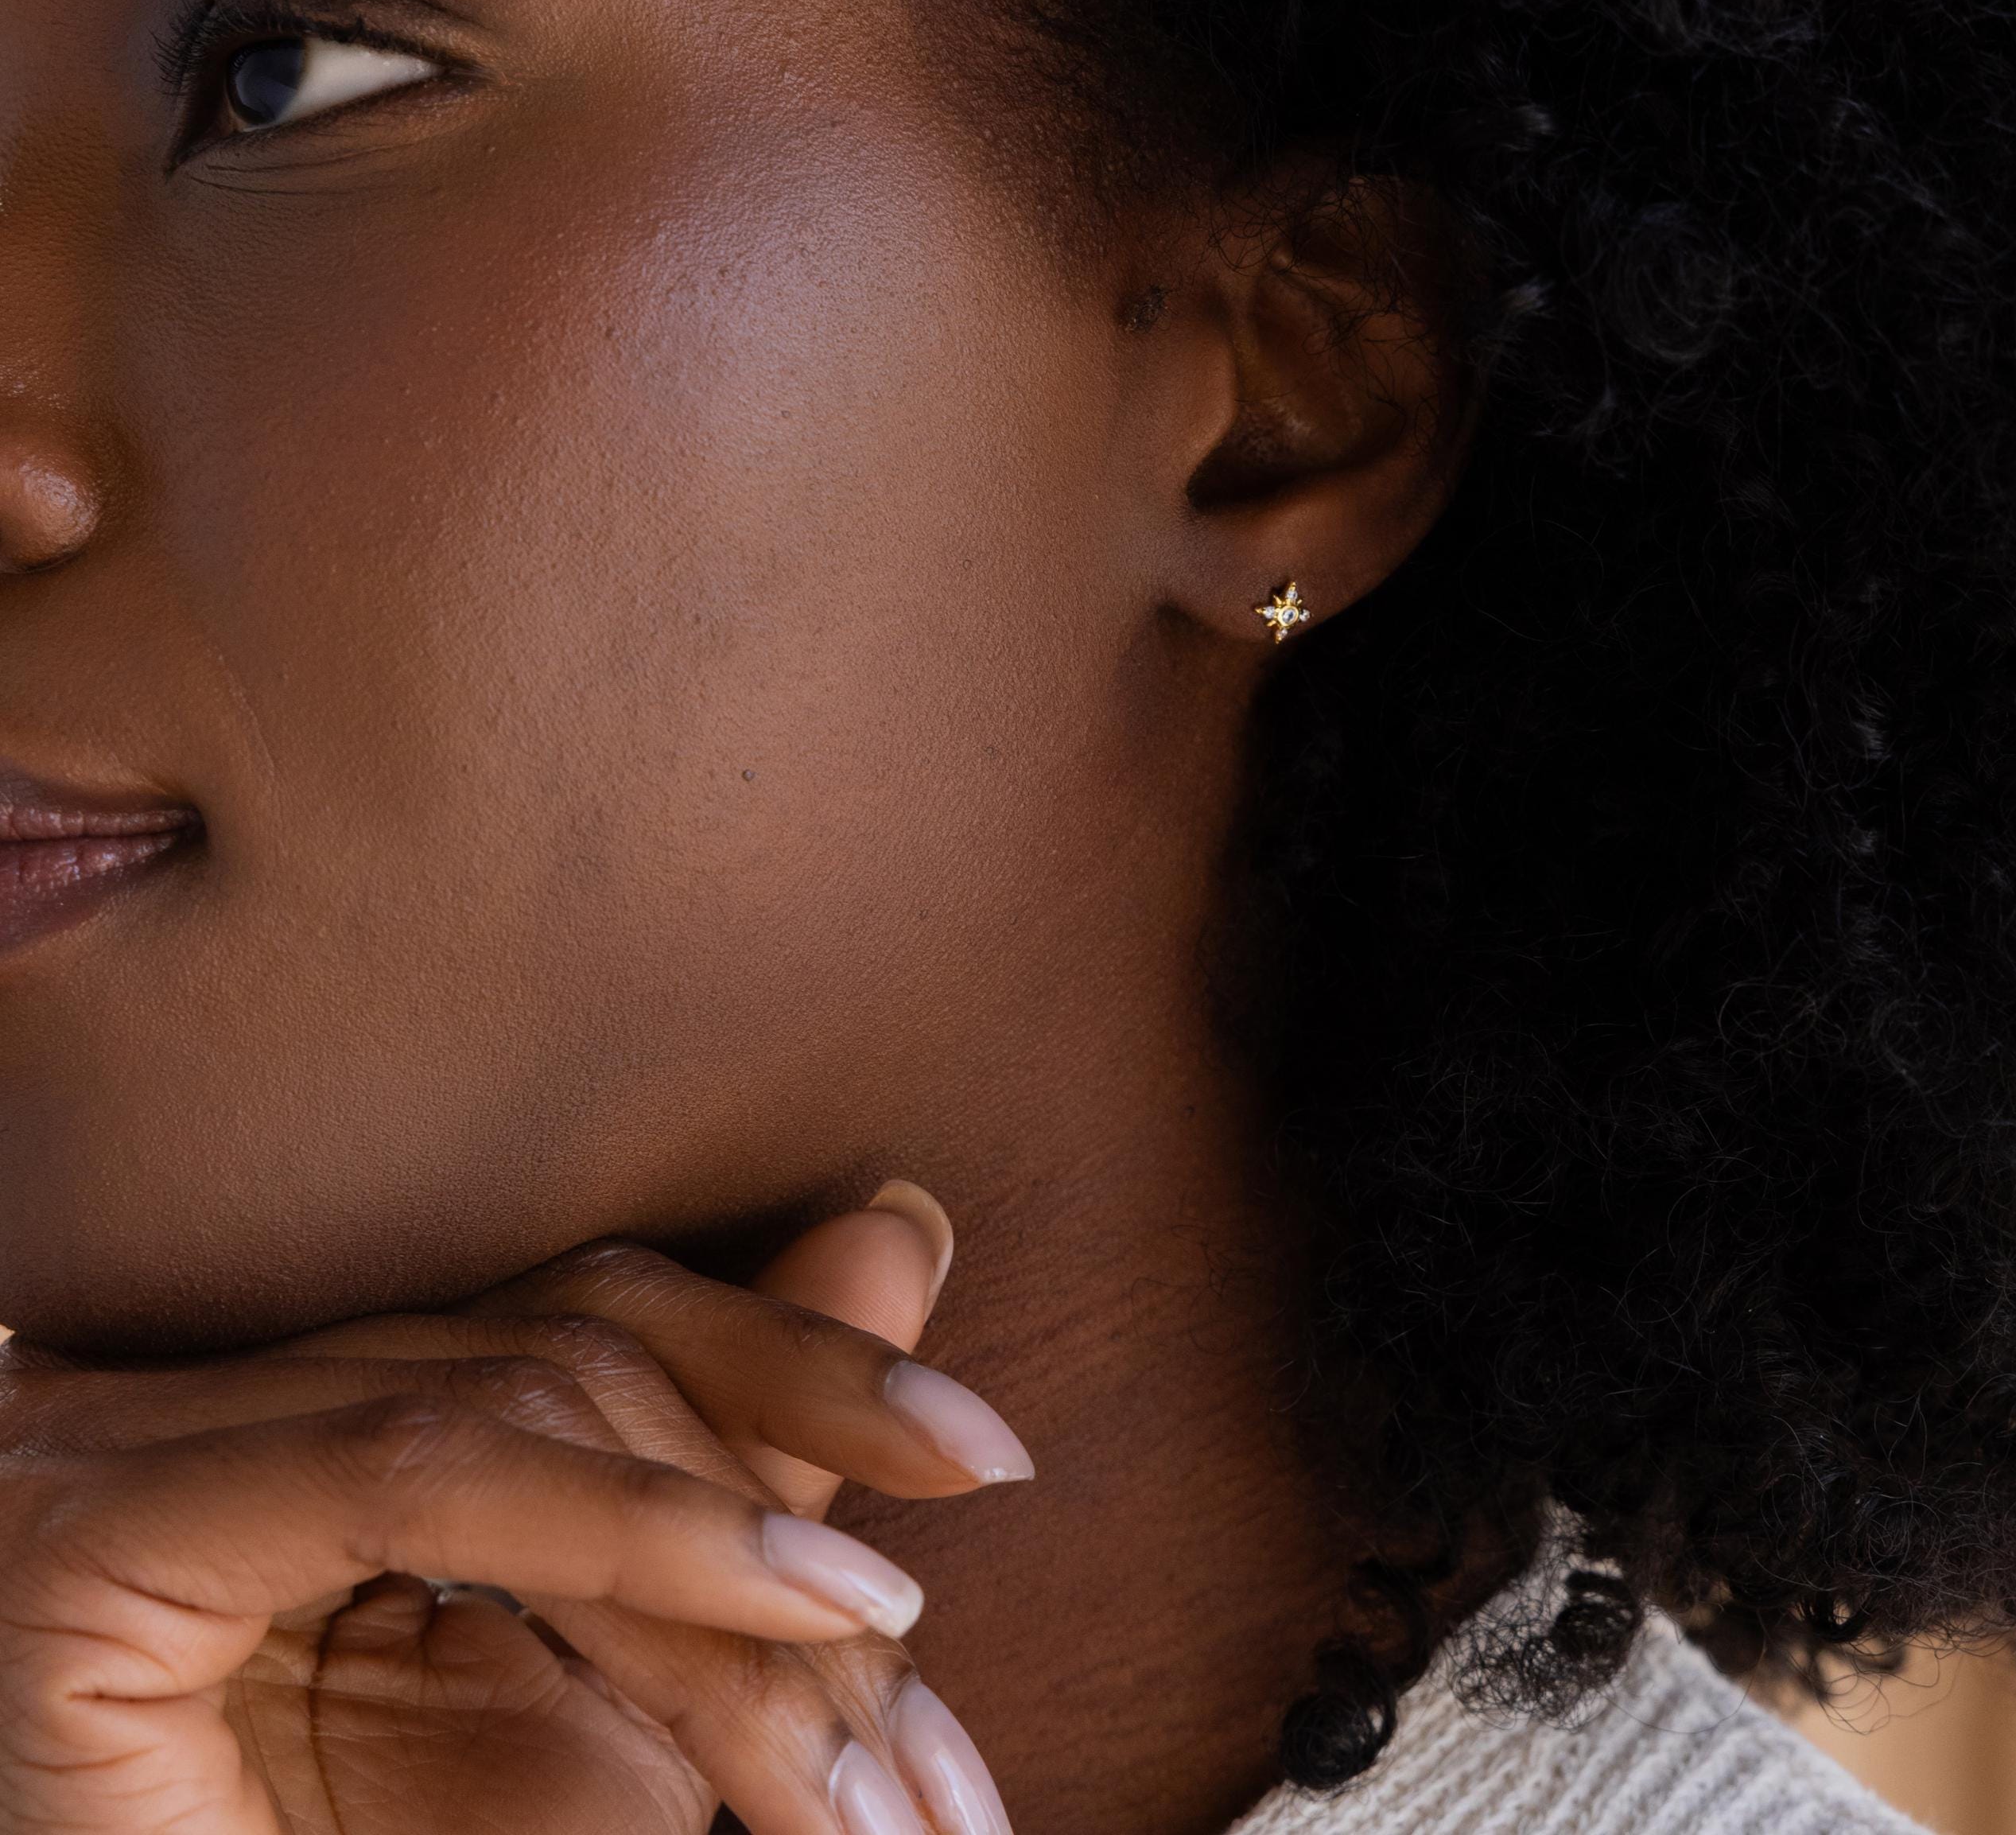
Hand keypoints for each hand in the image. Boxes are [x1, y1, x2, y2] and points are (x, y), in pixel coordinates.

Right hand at [0, 1188, 1021, 1834]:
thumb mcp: (555, 1703)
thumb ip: (719, 1497)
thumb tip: (906, 1237)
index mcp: (311, 1412)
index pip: (595, 1314)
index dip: (799, 1356)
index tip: (985, 1453)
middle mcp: (215, 1393)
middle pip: (584, 1352)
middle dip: (794, 1504)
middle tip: (928, 1705)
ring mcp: (134, 1446)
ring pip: (533, 1409)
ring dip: (747, 1560)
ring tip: (878, 1709)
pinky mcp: (100, 1543)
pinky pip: (415, 1474)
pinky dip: (626, 1523)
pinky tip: (783, 1593)